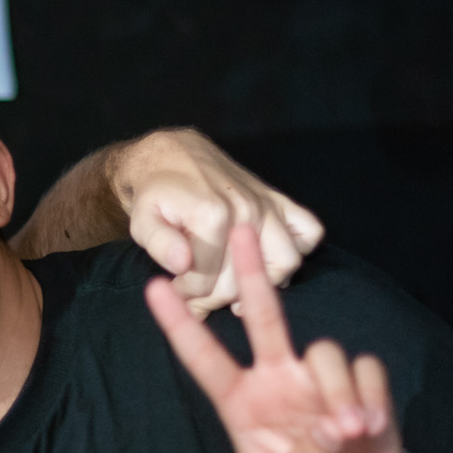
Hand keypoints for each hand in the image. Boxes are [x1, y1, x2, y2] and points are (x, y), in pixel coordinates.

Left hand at [114, 129, 323, 317]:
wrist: (172, 156)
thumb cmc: (156, 194)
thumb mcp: (142, 219)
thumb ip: (159, 243)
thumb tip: (182, 263)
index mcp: (212, 216)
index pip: (206, 282)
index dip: (187, 294)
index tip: (177, 289)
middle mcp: (246, 210)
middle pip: (245, 278)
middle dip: (217, 296)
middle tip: (199, 295)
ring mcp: (267, 205)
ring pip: (286, 261)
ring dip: (264, 281)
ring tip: (237, 287)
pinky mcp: (279, 201)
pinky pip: (310, 231)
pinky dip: (300, 249)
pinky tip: (269, 261)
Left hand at [146, 226, 412, 452]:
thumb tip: (333, 422)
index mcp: (241, 405)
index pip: (204, 359)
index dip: (179, 325)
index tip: (153, 286)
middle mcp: (276, 381)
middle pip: (262, 316)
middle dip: (250, 272)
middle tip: (241, 228)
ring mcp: (318, 379)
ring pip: (325, 350)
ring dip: (339, 392)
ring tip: (351, 433)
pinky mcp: (361, 382)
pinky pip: (365, 368)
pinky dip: (370, 398)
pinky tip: (371, 428)